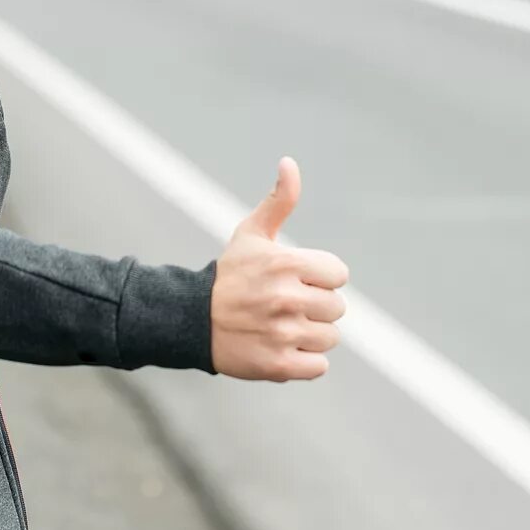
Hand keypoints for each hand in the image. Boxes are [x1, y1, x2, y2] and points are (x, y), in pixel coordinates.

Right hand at [212, 157, 348, 381]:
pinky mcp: (278, 366)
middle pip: (337, 308)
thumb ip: (279, 200)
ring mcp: (282, 334)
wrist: (191, 320)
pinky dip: (305, 361)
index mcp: (285, 263)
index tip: (296, 279)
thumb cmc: (230, 275)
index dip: (320, 277)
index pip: (338, 274)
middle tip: (287, 305)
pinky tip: (282, 348)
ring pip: (330, 338)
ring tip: (282, 326)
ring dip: (311, 334)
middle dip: (316, 306)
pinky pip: (318, 366)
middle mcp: (286, 298)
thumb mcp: (251, 233)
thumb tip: (290, 162)